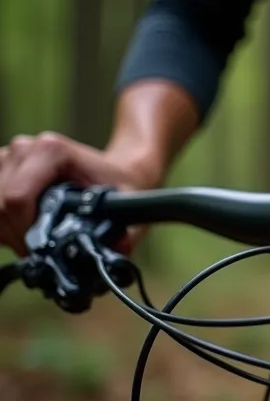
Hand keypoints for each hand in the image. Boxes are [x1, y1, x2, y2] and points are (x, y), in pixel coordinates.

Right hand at [0, 132, 161, 255]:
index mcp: (51, 151)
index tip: (44, 249)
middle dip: (16, 235)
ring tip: (36, 238)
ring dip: (8, 230)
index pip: (17, 199)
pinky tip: (26, 227)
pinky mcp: (1, 168)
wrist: (119, 170)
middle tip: (40, 250)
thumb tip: (112, 252)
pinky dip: (4, 223)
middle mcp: (25, 148)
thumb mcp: (126, 209)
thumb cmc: (122, 188)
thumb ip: (119, 232)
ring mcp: (9, 156)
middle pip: (0, 205)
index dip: (26, 231)